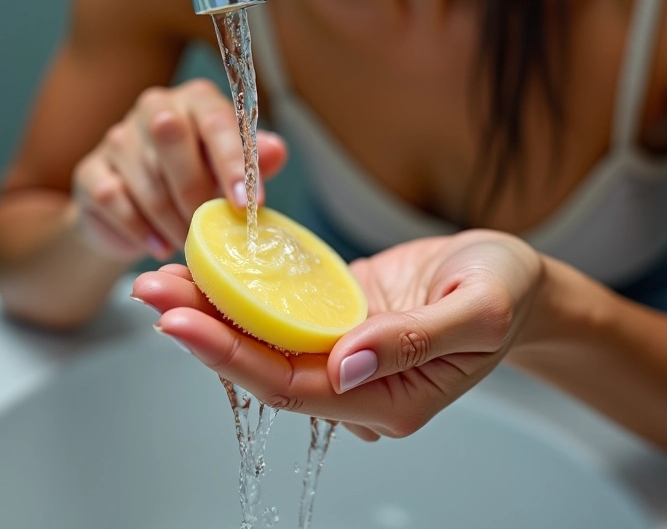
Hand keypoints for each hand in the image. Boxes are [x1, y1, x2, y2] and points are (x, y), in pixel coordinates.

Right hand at [72, 79, 286, 262]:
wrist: (138, 211)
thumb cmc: (198, 181)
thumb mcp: (232, 172)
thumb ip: (254, 160)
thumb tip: (276, 150)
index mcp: (196, 100)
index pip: (216, 120)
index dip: (233, 162)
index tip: (248, 204)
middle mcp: (154, 107)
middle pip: (172, 137)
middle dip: (197, 192)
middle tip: (213, 228)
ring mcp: (117, 137)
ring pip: (146, 178)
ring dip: (172, 219)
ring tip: (190, 242)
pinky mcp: (90, 171)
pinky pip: (114, 200)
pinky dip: (141, 229)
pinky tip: (159, 245)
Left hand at [132, 230, 543, 440]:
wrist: (515, 277)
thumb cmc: (506, 292)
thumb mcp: (478, 310)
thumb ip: (416, 341)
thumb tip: (347, 365)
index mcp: (387, 398)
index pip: (294, 387)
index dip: (234, 358)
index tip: (181, 325)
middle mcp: (356, 383)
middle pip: (265, 364)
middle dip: (204, 333)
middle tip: (150, 292)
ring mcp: (345, 350)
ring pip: (266, 337)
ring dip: (214, 309)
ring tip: (162, 276)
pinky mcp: (340, 317)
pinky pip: (284, 310)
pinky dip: (246, 291)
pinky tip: (212, 268)